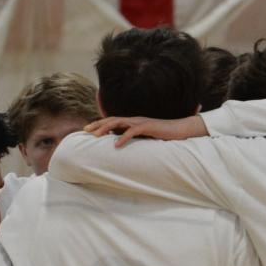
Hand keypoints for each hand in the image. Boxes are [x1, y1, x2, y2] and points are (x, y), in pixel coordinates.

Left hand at [84, 114, 207, 146]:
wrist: (180, 130)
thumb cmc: (163, 135)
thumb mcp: (145, 138)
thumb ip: (135, 139)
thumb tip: (122, 146)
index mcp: (132, 122)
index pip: (112, 121)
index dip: (99, 124)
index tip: (87, 130)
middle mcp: (134, 120)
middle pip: (111, 119)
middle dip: (97, 124)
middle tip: (85, 131)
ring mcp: (141, 122)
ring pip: (118, 122)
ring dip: (106, 128)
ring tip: (95, 136)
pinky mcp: (148, 127)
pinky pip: (133, 131)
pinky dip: (123, 137)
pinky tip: (116, 145)